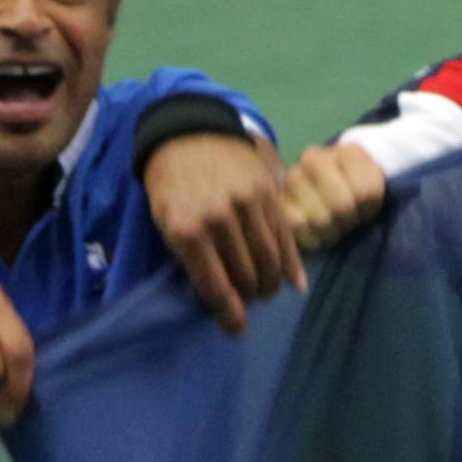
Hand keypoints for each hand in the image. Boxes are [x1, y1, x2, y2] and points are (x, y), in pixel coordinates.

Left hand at [144, 131, 301, 332]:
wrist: (188, 132)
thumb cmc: (171, 184)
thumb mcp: (165, 221)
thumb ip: (190, 257)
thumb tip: (221, 297)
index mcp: (187, 230)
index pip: (215, 285)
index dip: (229, 314)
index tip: (237, 330)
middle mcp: (219, 219)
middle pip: (246, 276)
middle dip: (249, 296)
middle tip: (249, 300)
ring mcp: (247, 205)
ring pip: (269, 260)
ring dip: (270, 283)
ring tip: (265, 290)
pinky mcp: (268, 194)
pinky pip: (286, 237)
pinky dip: (293, 266)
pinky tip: (295, 284)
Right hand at [281, 140, 387, 250]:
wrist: (328, 203)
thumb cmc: (356, 199)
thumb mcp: (375, 193)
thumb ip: (373, 194)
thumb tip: (361, 206)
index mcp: (348, 152)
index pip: (366, 191)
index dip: (370, 209)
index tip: (366, 209)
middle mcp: (315, 158)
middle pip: (342, 205)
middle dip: (349, 222)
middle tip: (347, 222)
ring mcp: (293, 177)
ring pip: (321, 218)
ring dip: (331, 232)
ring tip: (333, 228)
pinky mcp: (277, 200)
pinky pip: (298, 225)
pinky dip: (312, 238)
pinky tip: (316, 234)